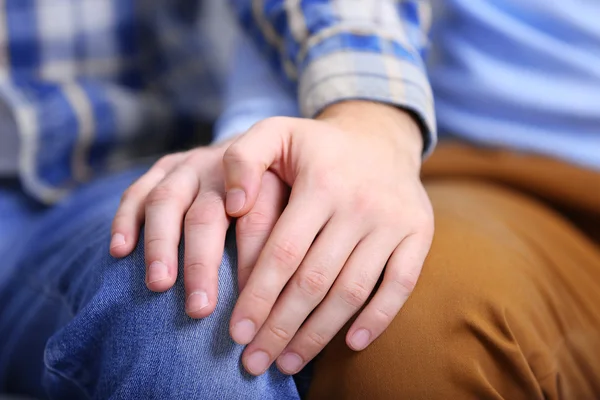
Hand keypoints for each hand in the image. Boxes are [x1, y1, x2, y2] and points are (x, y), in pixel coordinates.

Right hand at [109, 141, 288, 317]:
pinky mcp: (166, 167)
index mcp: (263, 176)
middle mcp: (224, 168)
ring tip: (159, 284)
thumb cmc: (281, 190)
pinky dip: (126, 219)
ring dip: (161, 244)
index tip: (249, 301)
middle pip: (208, 215)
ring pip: (168, 200)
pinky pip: (139, 190)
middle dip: (202, 263)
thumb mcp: (296, 204)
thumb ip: (289, 235)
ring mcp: (191, 165)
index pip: (257, 219)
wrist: (263, 145)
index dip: (252, 260)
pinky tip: (120, 250)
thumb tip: (286, 296)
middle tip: (200, 308)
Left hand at [222, 101, 433, 375]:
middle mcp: (360, 203)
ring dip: (319, 334)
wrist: (379, 136)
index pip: (283, 252)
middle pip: (314, 281)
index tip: (236, 333)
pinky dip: (378, 319)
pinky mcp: (418, 233)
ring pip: (352, 290)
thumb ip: (242, 159)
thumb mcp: (275, 133)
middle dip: (280, 328)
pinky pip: (400, 284)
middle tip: (253, 362)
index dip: (258, 297)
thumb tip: (233, 206)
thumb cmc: (316, 146)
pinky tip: (350, 344)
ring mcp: (393, 221)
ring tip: (288, 363)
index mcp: (321, 182)